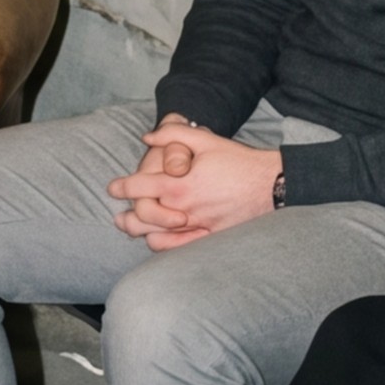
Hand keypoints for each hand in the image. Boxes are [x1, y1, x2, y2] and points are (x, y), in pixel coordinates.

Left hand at [109, 122, 281, 245]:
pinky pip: (179, 249)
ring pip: (157, 238)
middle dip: (126, 216)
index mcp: (179, 184)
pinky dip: (164, 246)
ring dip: (141, 233)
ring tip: (133, 229)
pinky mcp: (210, 238)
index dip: (121, 186)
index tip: (113, 188)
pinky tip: (159, 240)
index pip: (138, 187)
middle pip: (141, 218)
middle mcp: (184, 209)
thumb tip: (147, 136)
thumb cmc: (238, 160)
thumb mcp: (206, 140)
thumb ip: (173, 134)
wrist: (271, 184)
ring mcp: (197, 226)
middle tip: (118, 216)